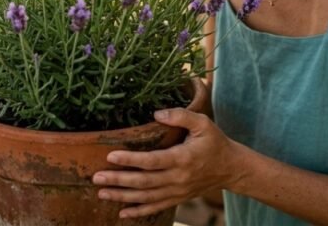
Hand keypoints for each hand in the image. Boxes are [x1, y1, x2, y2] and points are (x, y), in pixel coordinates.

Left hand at [92, 107, 238, 218]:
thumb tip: (157, 113)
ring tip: (102, 192)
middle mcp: (178, 178)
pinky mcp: (177, 198)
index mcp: (182, 158)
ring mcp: (177, 191)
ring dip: (122, 196)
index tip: (111, 156)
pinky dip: (139, 212)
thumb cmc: (215, 142)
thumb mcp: (203, 123)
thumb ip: (181, 115)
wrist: (231, 168)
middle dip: (119, 180)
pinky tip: (122, 213)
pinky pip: (156, 207)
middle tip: (96, 177)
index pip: (152, 161)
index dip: (131, 160)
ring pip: (146, 197)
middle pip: (144, 182)